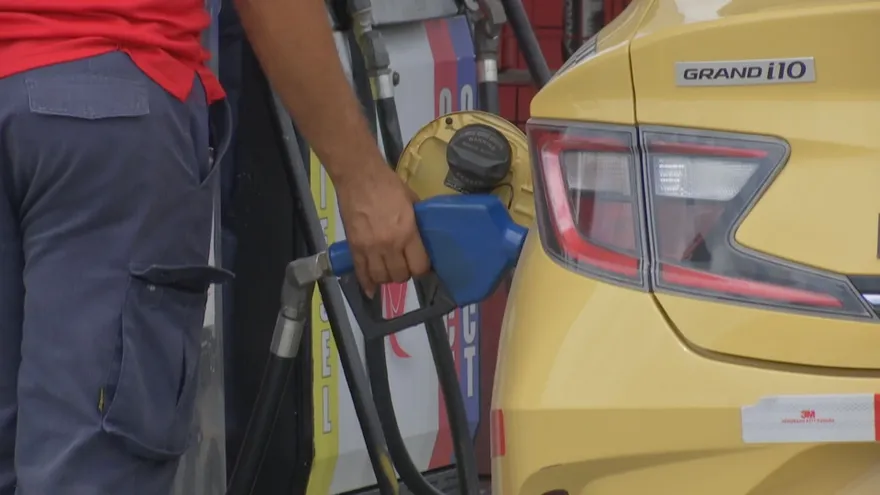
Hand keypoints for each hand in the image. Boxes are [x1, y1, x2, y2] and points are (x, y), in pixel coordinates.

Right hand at [336, 164, 430, 297]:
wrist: (358, 176)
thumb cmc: (388, 185)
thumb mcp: (412, 202)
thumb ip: (416, 224)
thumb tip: (421, 238)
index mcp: (407, 233)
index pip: (419, 266)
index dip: (422, 269)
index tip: (421, 266)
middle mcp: (389, 245)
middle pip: (400, 276)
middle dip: (405, 273)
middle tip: (404, 265)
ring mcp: (370, 248)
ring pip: (381, 277)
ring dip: (387, 278)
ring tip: (389, 270)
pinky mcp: (354, 247)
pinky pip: (361, 272)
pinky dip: (366, 283)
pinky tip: (371, 290)